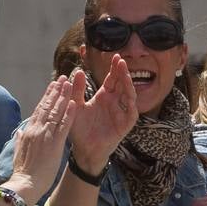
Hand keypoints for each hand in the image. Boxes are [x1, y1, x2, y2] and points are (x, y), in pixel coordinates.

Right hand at [7, 76, 78, 204]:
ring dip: (63, 97)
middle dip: (56, 91)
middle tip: (63, 78)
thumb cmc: (22, 172)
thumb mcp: (18, 152)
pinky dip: (69, 114)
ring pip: (56, 112)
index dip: (46, 97)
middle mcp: (37, 129)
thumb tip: (20, 131)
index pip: (39, 109)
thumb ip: (20, 140)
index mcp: (29, 131)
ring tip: (69, 83)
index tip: (52, 86)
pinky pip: (63, 126)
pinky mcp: (55, 144)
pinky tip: (74, 103)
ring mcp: (46, 135)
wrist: (25, 184)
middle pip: (47, 106)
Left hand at [67, 57, 136, 173]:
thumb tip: (78, 71)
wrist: (83, 150)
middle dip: (122, 72)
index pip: (112, 79)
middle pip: (122, 84)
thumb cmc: (79, 129)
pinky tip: (130, 96)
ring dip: (128, 85)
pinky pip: (131, 113)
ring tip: (125, 74)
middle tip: (121, 60)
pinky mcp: (125, 125)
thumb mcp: (75, 106)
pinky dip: (131, 105)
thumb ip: (76, 90)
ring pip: (129, 95)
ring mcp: (121, 113)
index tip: (115, 56)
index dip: (115, 68)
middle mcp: (114, 103)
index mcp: (103, 96)